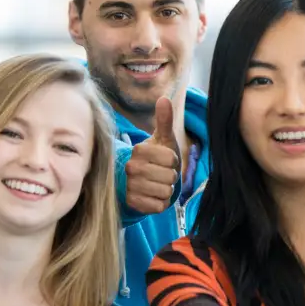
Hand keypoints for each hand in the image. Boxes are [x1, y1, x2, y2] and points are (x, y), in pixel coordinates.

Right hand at [125, 96, 181, 215]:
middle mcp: (131, 167)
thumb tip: (164, 98)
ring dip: (167, 190)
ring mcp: (130, 186)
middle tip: (161, 174)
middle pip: (170, 177)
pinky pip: (159, 206)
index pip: (171, 159)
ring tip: (158, 184)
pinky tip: (153, 196)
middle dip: (171, 176)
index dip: (174, 161)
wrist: (141, 180)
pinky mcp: (133, 203)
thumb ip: (165, 121)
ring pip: (165, 192)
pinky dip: (161, 203)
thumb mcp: (163, 139)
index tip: (166, 160)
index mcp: (139, 150)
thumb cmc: (156, 158)